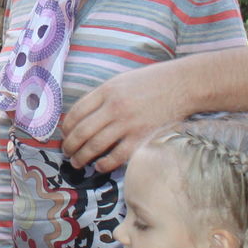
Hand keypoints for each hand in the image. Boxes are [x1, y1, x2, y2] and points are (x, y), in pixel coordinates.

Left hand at [60, 63, 188, 171]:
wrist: (183, 85)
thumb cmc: (153, 82)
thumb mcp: (122, 80)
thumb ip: (103, 96)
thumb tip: (84, 115)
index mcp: (107, 91)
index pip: (76, 112)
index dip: (66, 127)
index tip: (65, 135)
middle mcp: (114, 107)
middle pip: (82, 131)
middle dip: (70, 146)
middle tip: (67, 153)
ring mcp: (128, 123)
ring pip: (95, 146)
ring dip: (82, 157)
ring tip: (77, 163)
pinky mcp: (141, 138)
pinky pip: (117, 156)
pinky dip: (104, 164)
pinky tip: (100, 166)